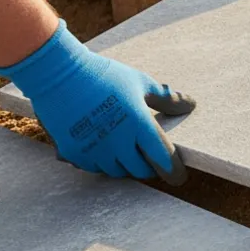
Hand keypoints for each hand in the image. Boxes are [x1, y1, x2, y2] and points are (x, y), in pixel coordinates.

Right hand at [0, 21, 193, 183]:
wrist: (58, 73)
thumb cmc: (105, 75)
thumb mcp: (140, 83)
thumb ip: (167, 99)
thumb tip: (191, 105)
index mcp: (138, 123)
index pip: (163, 157)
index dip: (174, 171)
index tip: (179, 177)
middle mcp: (117, 141)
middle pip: (139, 170)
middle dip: (146, 167)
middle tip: (148, 158)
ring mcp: (93, 149)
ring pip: (115, 171)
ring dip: (122, 164)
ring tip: (122, 148)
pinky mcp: (72, 152)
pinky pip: (92, 167)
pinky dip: (100, 161)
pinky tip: (100, 146)